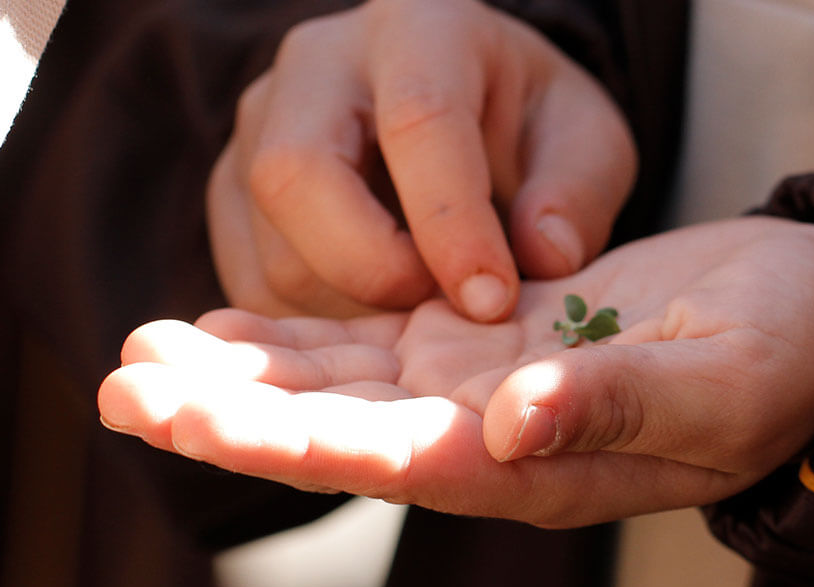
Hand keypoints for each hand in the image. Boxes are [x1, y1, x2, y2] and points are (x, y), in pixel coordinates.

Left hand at [98, 217, 813, 527]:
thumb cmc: (789, 358)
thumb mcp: (722, 381)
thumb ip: (621, 404)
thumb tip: (512, 424)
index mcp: (539, 461)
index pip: (393, 457)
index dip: (288, 439)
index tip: (191, 415)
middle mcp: (489, 434)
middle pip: (337, 428)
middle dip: (227, 412)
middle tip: (120, 388)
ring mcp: (480, 384)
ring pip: (338, 383)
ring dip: (238, 374)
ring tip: (138, 355)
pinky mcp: (485, 337)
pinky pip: (372, 340)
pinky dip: (296, 333)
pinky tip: (223, 324)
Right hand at [208, 0, 635, 320]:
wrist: (459, 106)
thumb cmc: (525, 121)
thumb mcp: (584, 138)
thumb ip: (576, 192)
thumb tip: (545, 256)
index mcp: (418, 25)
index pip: (417, 120)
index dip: (452, 224)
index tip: (491, 301)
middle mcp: (317, 64)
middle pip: (296, 175)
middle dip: (372, 270)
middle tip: (442, 316)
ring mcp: (256, 126)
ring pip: (270, 245)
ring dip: (349, 310)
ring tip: (420, 315)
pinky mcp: (229, 193)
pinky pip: (252, 284)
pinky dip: (315, 329)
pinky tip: (376, 320)